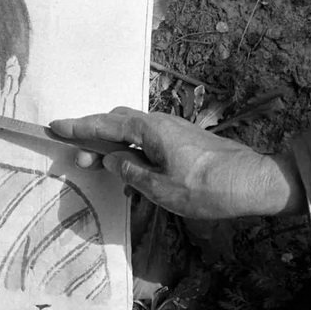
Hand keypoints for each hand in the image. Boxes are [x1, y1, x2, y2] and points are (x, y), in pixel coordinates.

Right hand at [50, 107, 305, 219]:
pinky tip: (133, 176)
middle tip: (81, 158)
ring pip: (133, 132)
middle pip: (118, 121)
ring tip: (103, 170)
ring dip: (114, 147)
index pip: (105, 125)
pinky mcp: (182, 141)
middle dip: (95, 136)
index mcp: (150, 130)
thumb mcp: (160, 187)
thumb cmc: (206, 188)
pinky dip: (133, 153)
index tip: (56, 126)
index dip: (79, 127)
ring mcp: (172, 131)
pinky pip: (148, 141)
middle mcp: (159, 123)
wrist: (253, 182)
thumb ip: (130, 171)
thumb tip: (110, 160)